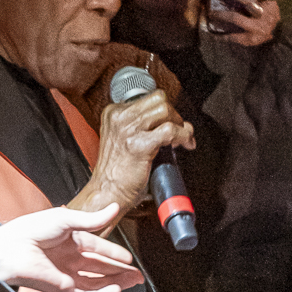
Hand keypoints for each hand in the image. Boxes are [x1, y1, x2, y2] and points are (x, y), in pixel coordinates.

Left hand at [0, 201, 142, 291]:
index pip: (98, 249)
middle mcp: (70, 260)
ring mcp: (67, 276)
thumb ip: (92, 219)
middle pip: (101, 268)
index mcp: (71, 241)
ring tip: (132, 281)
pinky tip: (115, 290)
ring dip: (116, 283)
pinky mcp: (62, 290)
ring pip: (97, 284)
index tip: (129, 257)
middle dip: (121, 272)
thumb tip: (114, 208)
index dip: (115, 253)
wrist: (11, 249)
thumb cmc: (30, 230)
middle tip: (137, 275)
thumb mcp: (66, 219)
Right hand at [77, 89, 194, 217]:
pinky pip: (170, 130)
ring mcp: (128, 130)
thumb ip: (138, 126)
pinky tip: (184, 143)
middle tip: (179, 130)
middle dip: (175, 115)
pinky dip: (184, 136)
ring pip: (165, 110)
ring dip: (180, 124)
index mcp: (114, 113)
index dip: (166, 110)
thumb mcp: (120, 139)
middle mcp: (120, 118)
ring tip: (181, 138)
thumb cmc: (115, 173)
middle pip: (159, 100)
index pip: (149, 97)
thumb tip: (168, 120)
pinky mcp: (139, 145)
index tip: (171, 122)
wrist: (106, 193)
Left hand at [208, 0, 280, 48]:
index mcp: (270, 1)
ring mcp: (259, 27)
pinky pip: (233, 36)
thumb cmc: (267, 16)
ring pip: (235, 17)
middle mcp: (266, 13)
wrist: (277, 37)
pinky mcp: (252, 39)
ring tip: (211, 13)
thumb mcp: (266, 2)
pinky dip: (222, 34)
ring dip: (220, 14)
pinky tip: (214, 34)